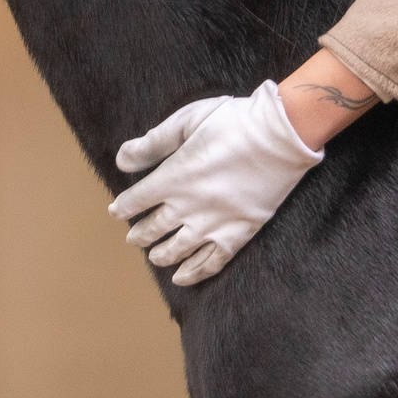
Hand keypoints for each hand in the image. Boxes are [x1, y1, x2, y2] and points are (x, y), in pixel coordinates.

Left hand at [108, 79, 322, 285]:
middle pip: (154, 228)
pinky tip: (182, 277)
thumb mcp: (188, 120)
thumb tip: (121, 160)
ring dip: (161, 255)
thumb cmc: (234, 121)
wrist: (281, 136)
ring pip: (178, 249)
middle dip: (140, 234)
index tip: (116, 210)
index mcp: (174, 177)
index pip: (137, 200)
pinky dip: (194, 272)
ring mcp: (214, 224)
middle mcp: (188, 206)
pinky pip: (211, 262)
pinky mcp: (238, 233)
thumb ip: (153, 142)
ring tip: (154, 257)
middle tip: (133, 238)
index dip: (123, 207)